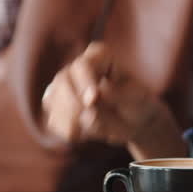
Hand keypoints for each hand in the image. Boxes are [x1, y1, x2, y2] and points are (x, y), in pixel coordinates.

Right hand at [42, 42, 184, 159]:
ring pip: (53, 100)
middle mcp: (78, 68)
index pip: (83, 66)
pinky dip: (66, 130)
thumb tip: (94, 100)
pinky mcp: (58, 106)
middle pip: (62, 81)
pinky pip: (54, 119)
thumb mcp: (138, 99)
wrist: (134, 121)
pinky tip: (82, 135)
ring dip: (70, 120)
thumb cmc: (138, 104)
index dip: (84, 82)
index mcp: (100, 56)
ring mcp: (65, 86)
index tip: (92, 100)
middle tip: (90, 119)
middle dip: (74, 104)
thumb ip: (117, 96)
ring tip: (93, 129)